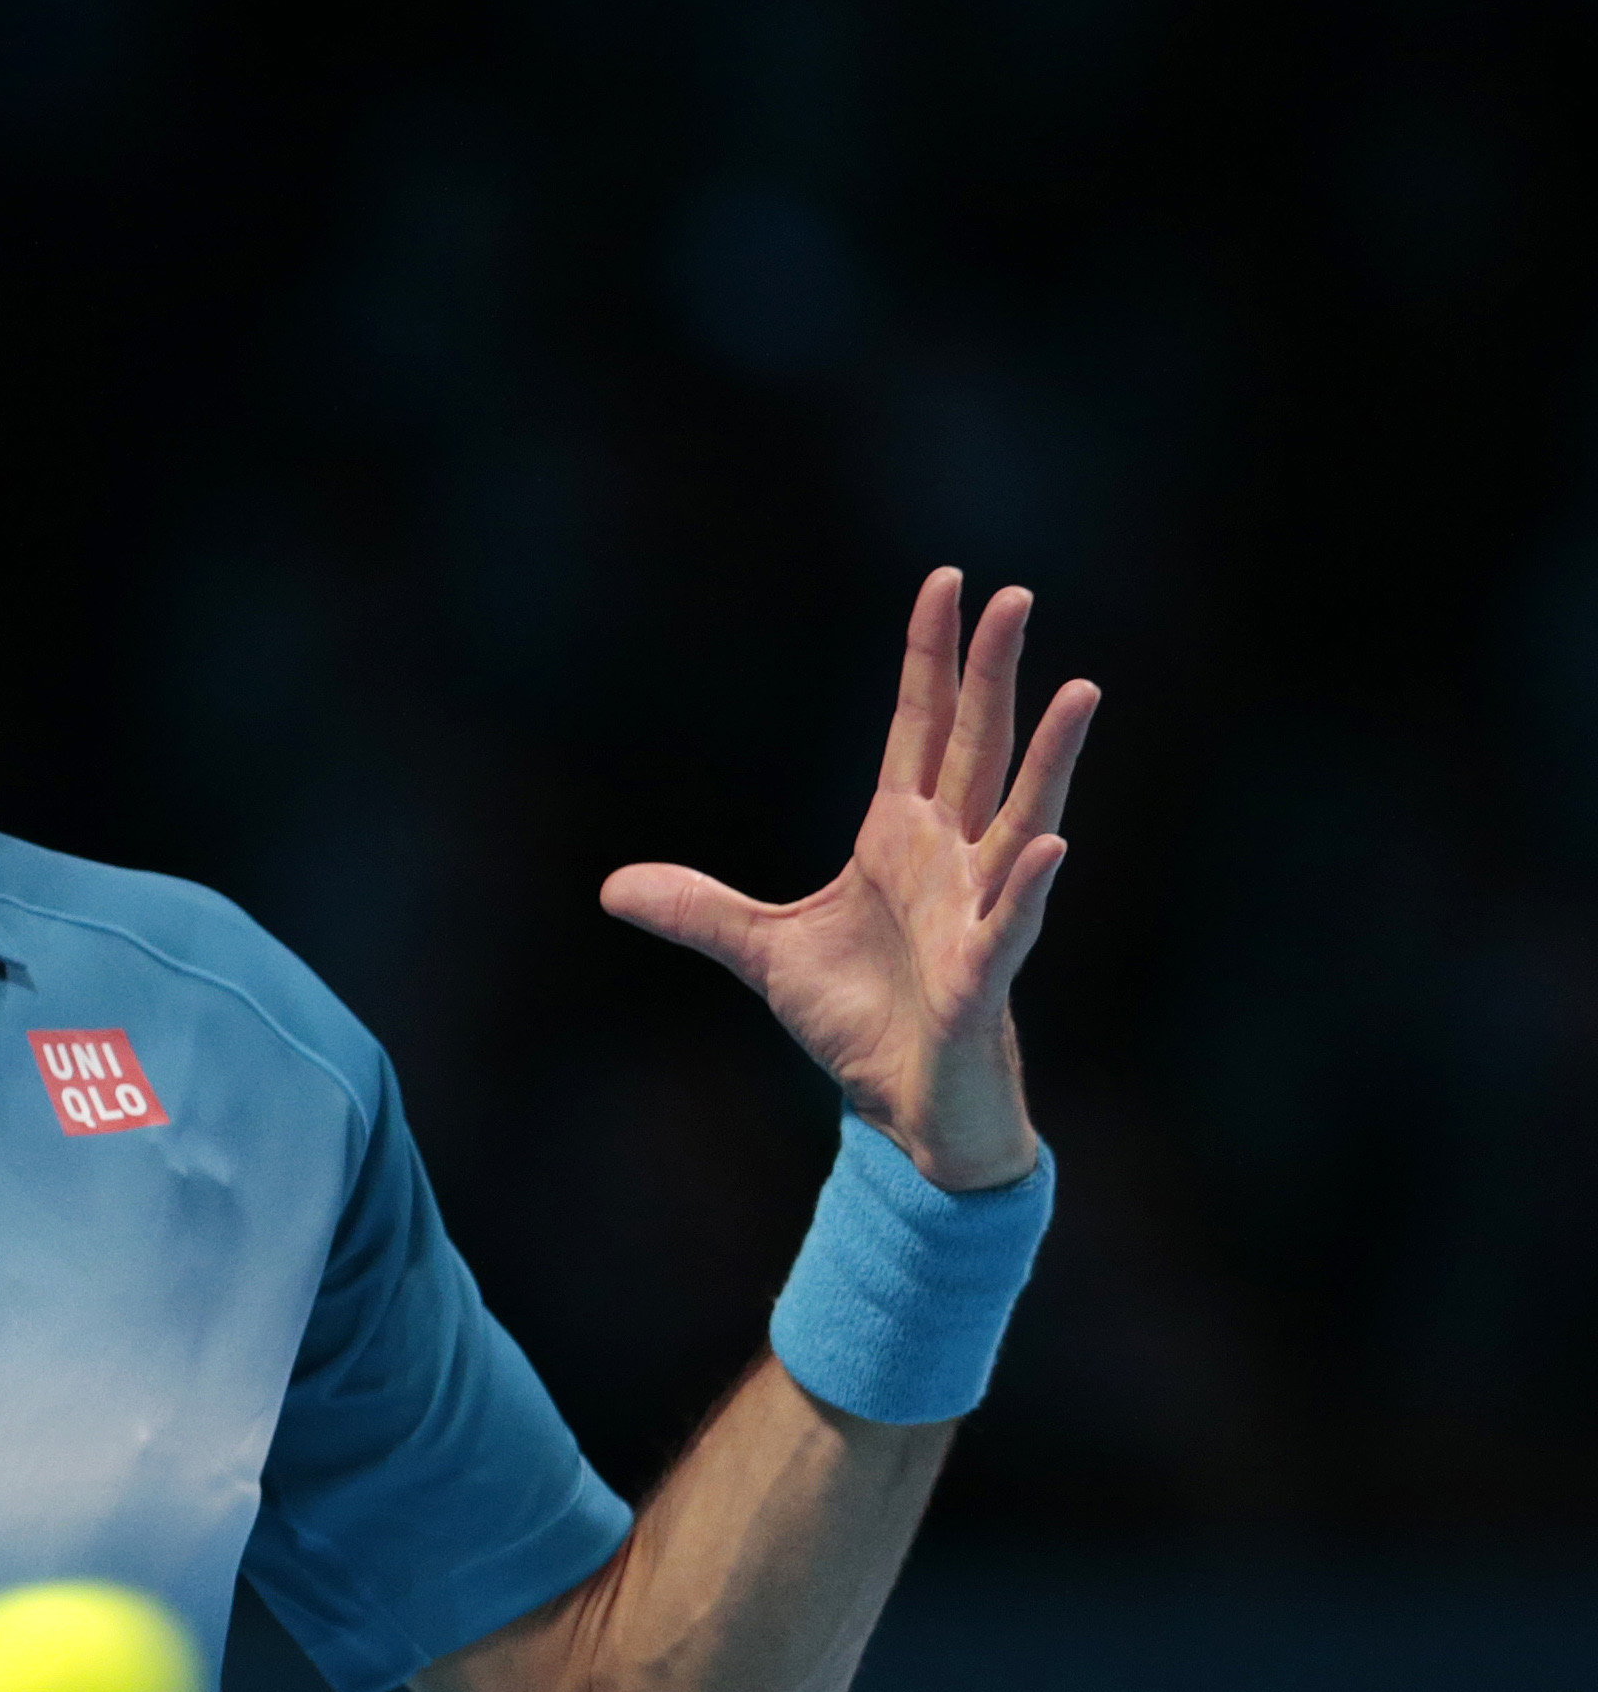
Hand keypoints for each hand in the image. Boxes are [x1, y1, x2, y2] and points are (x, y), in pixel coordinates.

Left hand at [600, 569, 1097, 1189]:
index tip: (946, 583)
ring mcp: (975, 912)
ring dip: (1049, 756)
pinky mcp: (982, 976)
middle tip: (1014, 594)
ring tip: (1079, 688)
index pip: (920, 729)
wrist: (904, 1108)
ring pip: (1021, 818)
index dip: (930, 659)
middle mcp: (950, 860)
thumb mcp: (762, 952)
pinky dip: (1026, 886)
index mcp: (900, 838)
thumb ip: (698, 909)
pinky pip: (1010, 924)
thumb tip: (613, 886)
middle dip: (992, 674)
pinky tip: (1049, 845)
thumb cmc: (860, 1020)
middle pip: (977, 748)